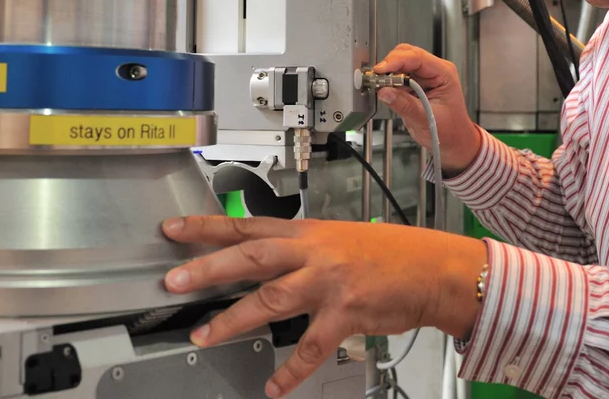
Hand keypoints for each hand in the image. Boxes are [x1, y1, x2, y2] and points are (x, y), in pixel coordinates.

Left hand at [162, 215, 486, 397]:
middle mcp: (314, 253)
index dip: (208, 226)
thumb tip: (265, 260)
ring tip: (205, 335)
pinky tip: (274, 386)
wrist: (435, 269)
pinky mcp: (347, 313)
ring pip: (272, 298)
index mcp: (308, 233)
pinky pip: (312, 346)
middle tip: (174, 280)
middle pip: (251, 256)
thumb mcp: (339, 239)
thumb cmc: (390, 255)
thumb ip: (302, 250)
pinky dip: (291, 370)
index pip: (248, 225)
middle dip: (208, 267)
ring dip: (234, 319)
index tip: (174, 228)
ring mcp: (329, 282)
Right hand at [374, 44, 481, 174]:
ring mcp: (424, 76)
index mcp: (444, 73)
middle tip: (376, 79)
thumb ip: (405, 105)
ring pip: (399, 63)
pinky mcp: (414, 84)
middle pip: (406, 54)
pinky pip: (397, 76)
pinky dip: (388, 81)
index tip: (380, 70)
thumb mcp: (427, 120)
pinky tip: (384, 89)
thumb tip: (385, 92)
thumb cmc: (450, 131)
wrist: (453, 141)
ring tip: (379, 85)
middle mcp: (434, 70)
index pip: (416, 57)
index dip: (396, 61)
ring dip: (387, 73)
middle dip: (389, 65)